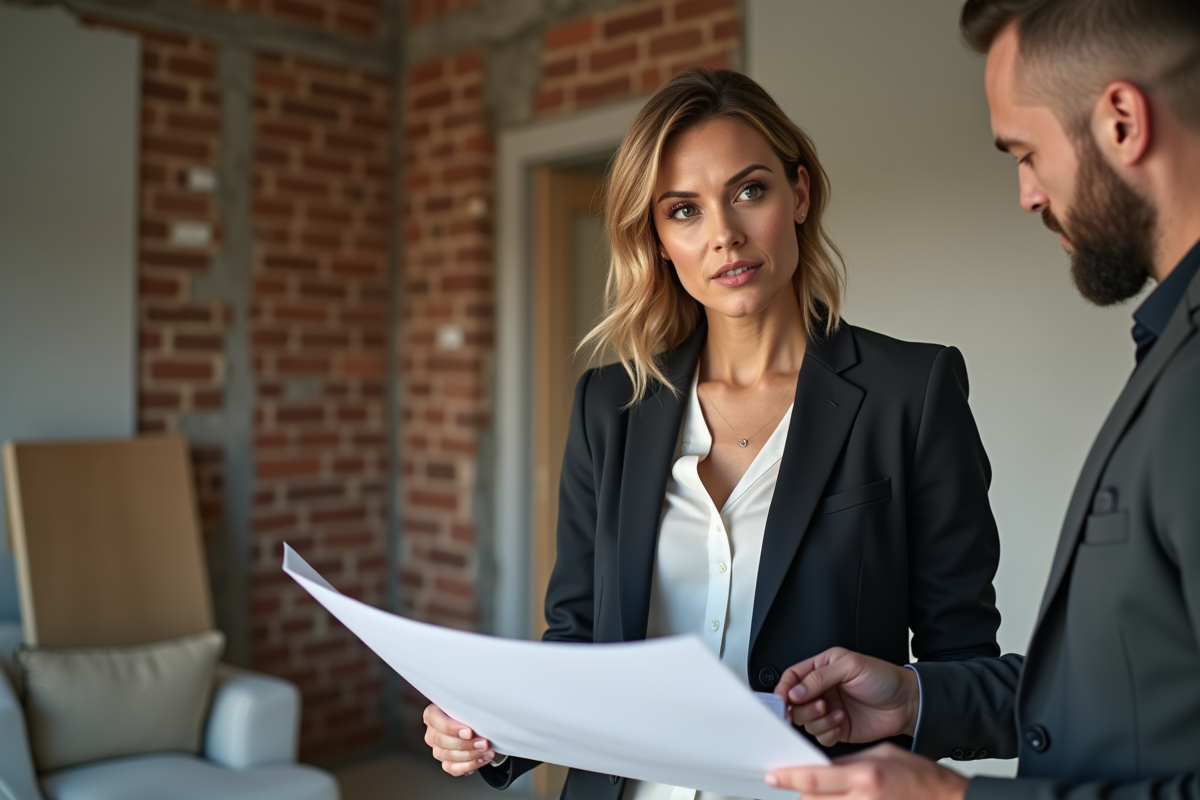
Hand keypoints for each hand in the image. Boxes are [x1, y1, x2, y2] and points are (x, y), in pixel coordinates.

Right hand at [422, 703, 497, 776]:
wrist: (479, 726)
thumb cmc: (471, 712)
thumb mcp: (468, 704)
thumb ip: (467, 706)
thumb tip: (478, 709)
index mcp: (432, 714)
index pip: (436, 722)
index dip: (452, 729)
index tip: (469, 732)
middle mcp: (432, 733)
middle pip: (442, 741)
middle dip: (466, 744)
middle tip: (483, 742)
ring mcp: (438, 750)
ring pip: (449, 756)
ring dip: (471, 755)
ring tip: (487, 750)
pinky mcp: (446, 763)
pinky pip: (454, 769)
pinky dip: (470, 765)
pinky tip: (482, 759)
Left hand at [766, 742, 966, 799]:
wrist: (948, 799)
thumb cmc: (920, 777)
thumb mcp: (882, 754)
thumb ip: (850, 762)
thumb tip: (823, 767)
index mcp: (866, 776)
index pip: (815, 777)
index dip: (789, 777)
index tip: (772, 776)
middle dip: (803, 792)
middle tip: (800, 784)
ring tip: (824, 792)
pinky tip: (838, 798)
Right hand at [774, 647, 919, 745]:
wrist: (907, 703)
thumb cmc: (884, 678)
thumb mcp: (850, 666)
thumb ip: (820, 677)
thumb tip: (795, 690)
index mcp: (822, 668)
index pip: (792, 677)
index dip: (784, 688)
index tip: (783, 700)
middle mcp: (822, 690)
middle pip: (794, 702)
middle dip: (802, 707)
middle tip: (818, 705)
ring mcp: (829, 710)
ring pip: (806, 721)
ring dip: (817, 719)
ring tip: (834, 712)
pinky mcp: (837, 728)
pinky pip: (820, 735)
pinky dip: (826, 731)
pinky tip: (841, 721)